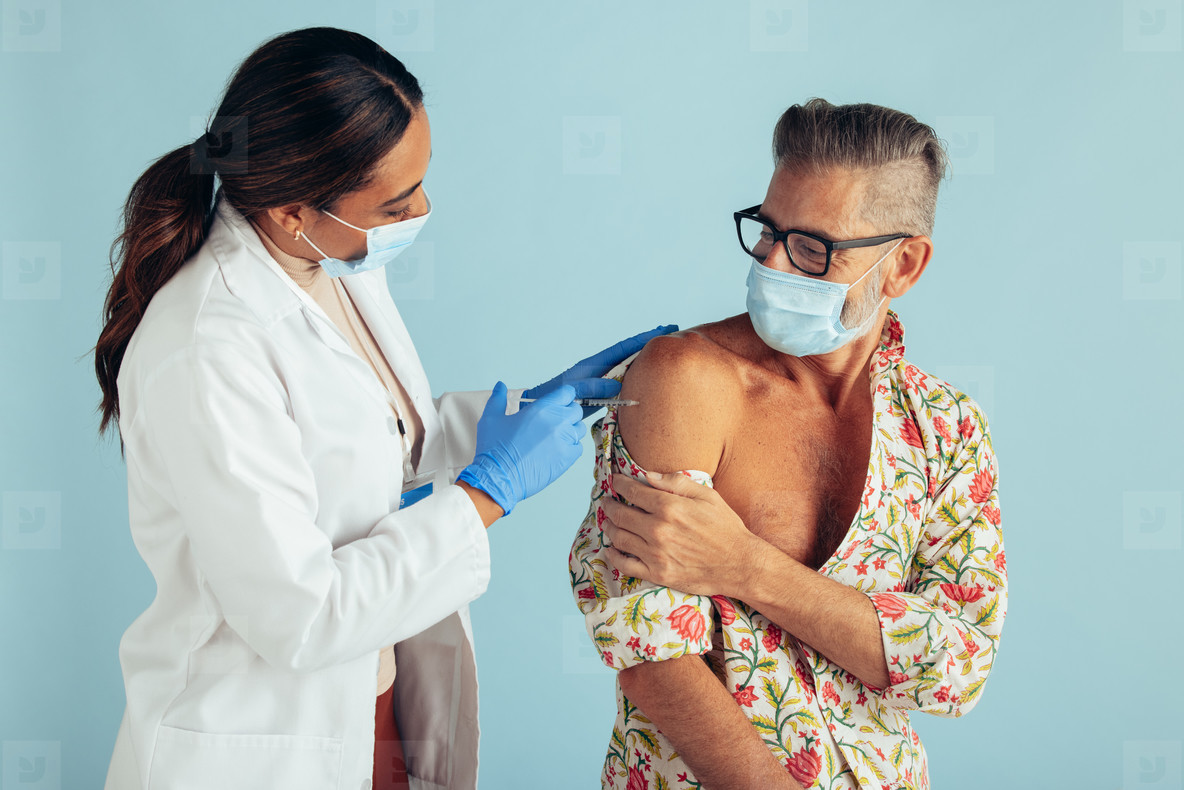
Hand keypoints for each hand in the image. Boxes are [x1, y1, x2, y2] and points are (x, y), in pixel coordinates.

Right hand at [456, 382, 583, 516]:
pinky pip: (578, 447)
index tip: (557, 402)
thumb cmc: (494, 449)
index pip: (566, 393)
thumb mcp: (490, 418)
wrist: (498, 478)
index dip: (563, 396)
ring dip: (570, 430)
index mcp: (541, 408)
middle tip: (553, 422)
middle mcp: (557, 421)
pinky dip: (571, 447)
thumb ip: (498, 399)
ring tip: (554, 438)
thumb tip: (500, 386)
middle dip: (567, 413)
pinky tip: (556, 451)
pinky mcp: (568, 458)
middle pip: (576, 410)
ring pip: (579, 429)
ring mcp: (565, 440)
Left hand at [524, 324, 678, 418]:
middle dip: (650, 344)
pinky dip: (638, 379)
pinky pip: (624, 383)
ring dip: (646, 362)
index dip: (644, 338)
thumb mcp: (573, 390)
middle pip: (630, 353)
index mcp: (594, 363)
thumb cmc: (553, 399)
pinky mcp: (601, 395)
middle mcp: (600, 369)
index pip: (624, 347)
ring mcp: (601, 381)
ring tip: (665, 357)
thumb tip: (618, 384)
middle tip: (673, 334)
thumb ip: (593, 386)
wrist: (540, 410)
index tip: (664, 328)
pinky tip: (649, 382)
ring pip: (629, 368)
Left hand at [601, 471, 760, 597]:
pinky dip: (613, 555)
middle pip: (620, 514)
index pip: (633, 491)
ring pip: (619, 538)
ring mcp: (655, 554)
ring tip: (609, 522)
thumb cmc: (725, 527)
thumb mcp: (706, 496)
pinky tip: (612, 549)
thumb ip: (676, 482)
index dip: (619, 483)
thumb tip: (648, 475)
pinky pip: (625, 564)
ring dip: (610, 527)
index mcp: (669, 507)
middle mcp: (658, 530)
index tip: (615, 480)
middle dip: (609, 505)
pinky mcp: (657, 574)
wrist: (740, 564)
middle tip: (607, 501)